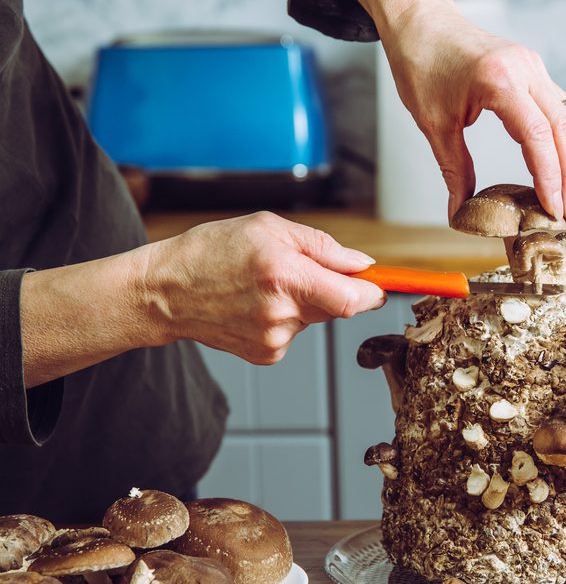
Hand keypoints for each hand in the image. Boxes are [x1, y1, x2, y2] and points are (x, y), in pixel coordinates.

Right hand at [141, 212, 385, 363]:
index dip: (373, 293)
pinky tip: (255, 305)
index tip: (382, 286)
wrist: (164, 291)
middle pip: (337, 307)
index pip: (352, 299)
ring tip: (264, 286)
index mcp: (286, 275)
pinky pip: (295, 332)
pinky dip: (286, 317)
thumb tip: (363, 264)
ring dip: (304, 301)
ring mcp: (274, 339)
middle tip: (300, 270)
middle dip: (332, 288)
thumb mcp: (269, 229)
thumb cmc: (212, 251)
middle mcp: (282, 312)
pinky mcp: (266, 355)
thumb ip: (323, 247)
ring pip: (314, 318)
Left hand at [382, 9, 565, 221]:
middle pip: (563, 129)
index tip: (553, 209)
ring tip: (565, 195)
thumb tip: (461, 212)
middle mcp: (525, 69)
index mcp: (499, 80)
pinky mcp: (531, 67)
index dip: (549, 177)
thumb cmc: (420, 63)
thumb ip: (454, 169)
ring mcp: (532, 65)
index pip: (538, 136)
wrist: (419, 20)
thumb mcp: (433, 123)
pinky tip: (557, 163)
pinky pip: (557, 105)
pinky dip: (561, 138)